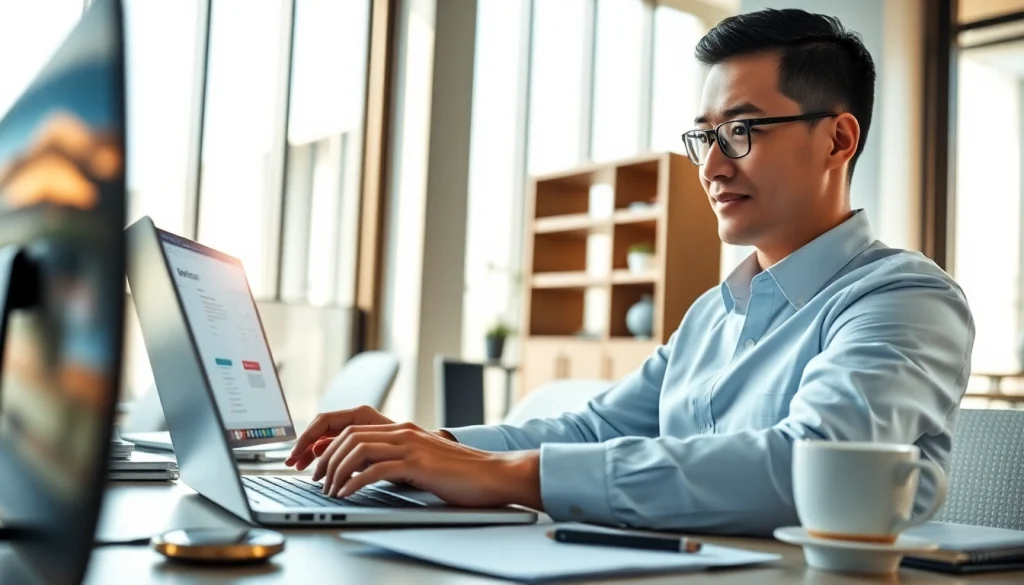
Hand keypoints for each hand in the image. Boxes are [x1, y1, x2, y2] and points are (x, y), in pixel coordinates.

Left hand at [285, 406, 541, 508]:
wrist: (494, 474)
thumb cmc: (460, 474)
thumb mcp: (421, 461)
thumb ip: (394, 459)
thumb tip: (360, 470)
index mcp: (402, 429)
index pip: (351, 426)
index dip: (327, 443)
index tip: (314, 462)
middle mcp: (403, 431)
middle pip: (348, 435)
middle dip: (324, 457)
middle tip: (314, 479)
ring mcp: (411, 445)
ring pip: (357, 448)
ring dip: (336, 470)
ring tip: (329, 488)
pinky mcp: (418, 464)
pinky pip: (376, 469)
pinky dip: (355, 482)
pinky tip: (347, 493)